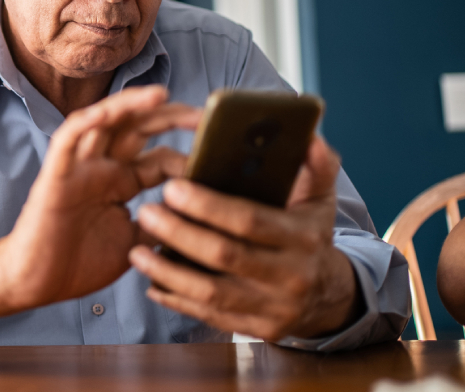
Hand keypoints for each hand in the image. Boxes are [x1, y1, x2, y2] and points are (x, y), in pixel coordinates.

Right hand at [0, 85, 199, 324]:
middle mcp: (103, 167)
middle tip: (204, 116)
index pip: (161, 156)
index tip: (220, 155)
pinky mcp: (56, 175)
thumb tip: (200, 216)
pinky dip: (86, 122)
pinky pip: (68, 139)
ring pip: (105, 122)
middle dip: (170, 117)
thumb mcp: (135, 243)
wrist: (35, 284)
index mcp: (122, 182)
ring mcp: (79, 168)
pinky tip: (108, 111)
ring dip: (131, 105)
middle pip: (138, 128)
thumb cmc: (79, 264)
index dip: (189, 153)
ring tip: (161, 95)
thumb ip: (160, 224)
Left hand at [128, 136, 361, 340]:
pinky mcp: (257, 329)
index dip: (208, 206)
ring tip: (136, 251)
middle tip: (146, 212)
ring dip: (168, 272)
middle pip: (224, 255)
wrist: (329, 296)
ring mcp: (274, 308)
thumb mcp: (320, 200)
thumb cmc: (311, 237)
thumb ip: (316, 165)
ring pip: (211, 292)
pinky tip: (151, 283)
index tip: (172, 187)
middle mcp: (290, 275)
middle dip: (179, 233)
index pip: (250, 220)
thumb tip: (308, 135)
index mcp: (302, 238)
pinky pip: (209, 317)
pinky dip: (177, 299)